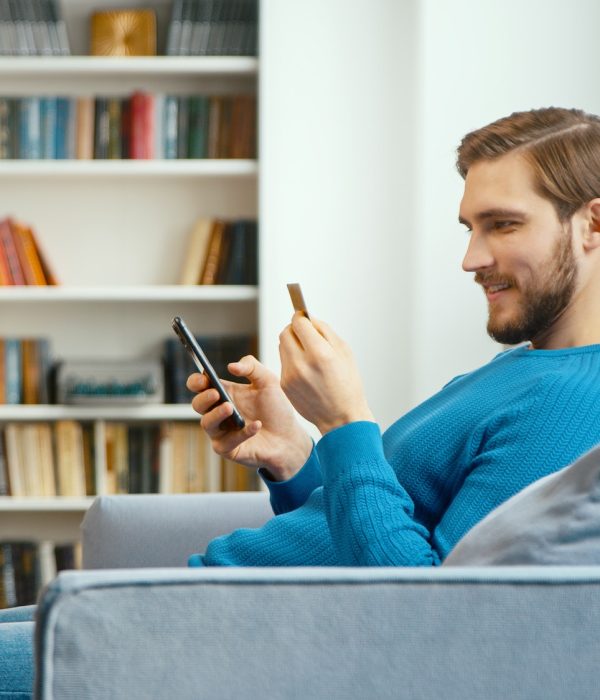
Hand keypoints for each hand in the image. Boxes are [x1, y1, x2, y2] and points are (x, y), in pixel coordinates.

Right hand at [187, 355, 312, 480]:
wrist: (289, 437)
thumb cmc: (276, 408)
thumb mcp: (268, 381)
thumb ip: (251, 367)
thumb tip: (231, 366)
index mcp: (224, 393)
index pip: (199, 385)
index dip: (196, 381)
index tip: (204, 378)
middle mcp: (218, 412)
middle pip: (197, 404)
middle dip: (203, 398)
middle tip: (216, 393)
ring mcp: (221, 432)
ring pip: (206, 424)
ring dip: (216, 414)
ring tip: (230, 408)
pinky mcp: (229, 449)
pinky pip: (228, 442)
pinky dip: (242, 433)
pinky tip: (257, 425)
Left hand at [279, 313, 374, 434]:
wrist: (341, 417)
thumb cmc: (348, 384)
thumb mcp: (345, 352)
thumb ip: (325, 331)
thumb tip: (308, 318)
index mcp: (320, 353)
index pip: (298, 323)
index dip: (301, 317)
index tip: (303, 317)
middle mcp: (301, 364)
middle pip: (285, 333)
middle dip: (294, 329)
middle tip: (304, 333)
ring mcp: (290, 375)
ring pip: (282, 346)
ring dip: (291, 343)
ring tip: (307, 352)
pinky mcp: (284, 385)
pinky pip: (283, 362)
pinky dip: (291, 359)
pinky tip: (306, 368)